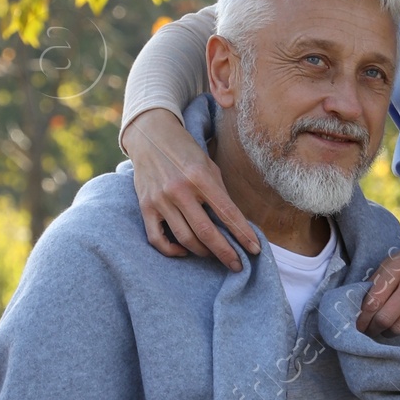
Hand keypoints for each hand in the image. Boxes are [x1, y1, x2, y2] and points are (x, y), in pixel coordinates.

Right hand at [122, 109, 259, 268]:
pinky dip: (172, 251)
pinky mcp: (145, 207)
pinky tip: (184, 250)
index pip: (227, 213)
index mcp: (200, 177)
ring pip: (184, 239)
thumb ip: (219, 193)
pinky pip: (157, 239)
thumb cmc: (185, 151)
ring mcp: (160, 200)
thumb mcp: (208, 165)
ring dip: (203, 252)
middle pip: (206, 232)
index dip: (242, 234)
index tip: (254, 250)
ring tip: (213, 254)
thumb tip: (234, 224)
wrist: (150, 135)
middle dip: (225, 253)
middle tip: (237, 265)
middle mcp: (179, 190)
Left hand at [357, 237, 399, 337]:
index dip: (362, 318)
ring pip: (398, 329)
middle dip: (372, 329)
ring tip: (385, 328)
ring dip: (387, 332)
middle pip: (385, 319)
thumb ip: (378, 280)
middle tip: (369, 330)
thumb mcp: (395, 260)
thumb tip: (362, 305)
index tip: (359, 324)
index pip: (373, 300)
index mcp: (397, 269)